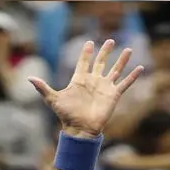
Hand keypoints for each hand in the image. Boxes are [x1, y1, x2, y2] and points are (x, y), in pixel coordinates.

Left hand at [28, 40, 143, 137]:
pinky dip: (132, 76)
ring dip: (122, 60)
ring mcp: (104, 87)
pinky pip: (125, 83)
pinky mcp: (113, 95)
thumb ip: (43, 87)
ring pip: (115, 70)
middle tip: (109, 40)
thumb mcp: (53, 99)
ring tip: (128, 49)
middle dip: (105, 52)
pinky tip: (140, 68)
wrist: (80, 129)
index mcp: (79, 80)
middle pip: (101, 63)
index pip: (84, 63)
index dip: (86, 53)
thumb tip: (29, 78)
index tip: (89, 43)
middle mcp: (93, 81)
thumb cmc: (66, 115)